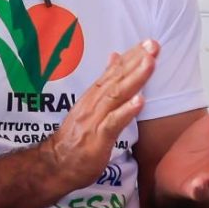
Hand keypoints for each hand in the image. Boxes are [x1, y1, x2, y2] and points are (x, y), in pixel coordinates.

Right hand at [40, 41, 153, 193]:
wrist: (55, 165)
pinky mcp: (97, 139)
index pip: (113, 72)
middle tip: (153, 45)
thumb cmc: (75, 139)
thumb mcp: (90, 108)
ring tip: (150, 63)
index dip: (130, 56)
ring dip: (134, 78)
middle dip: (136, 61)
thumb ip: (104, 85)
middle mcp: (93, 104)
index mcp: (93, 97)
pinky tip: (139, 101)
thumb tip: (115, 58)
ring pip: (116, 95)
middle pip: (116, 79)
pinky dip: (126, 111)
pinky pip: (113, 123)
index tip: (148, 42)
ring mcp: (94, 120)